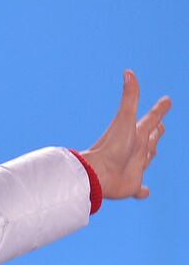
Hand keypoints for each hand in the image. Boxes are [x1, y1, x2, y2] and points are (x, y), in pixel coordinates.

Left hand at [79, 70, 171, 200]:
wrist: (98, 175)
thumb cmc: (111, 147)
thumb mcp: (124, 119)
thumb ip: (129, 97)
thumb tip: (128, 72)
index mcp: (135, 134)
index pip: (150, 119)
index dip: (159, 110)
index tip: (166, 100)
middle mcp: (135, 150)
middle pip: (149, 138)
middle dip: (155, 130)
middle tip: (159, 124)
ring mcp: (133, 167)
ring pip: (146, 159)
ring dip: (150, 154)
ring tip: (152, 150)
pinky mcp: (131, 185)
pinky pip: (139, 189)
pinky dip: (143, 191)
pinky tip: (145, 192)